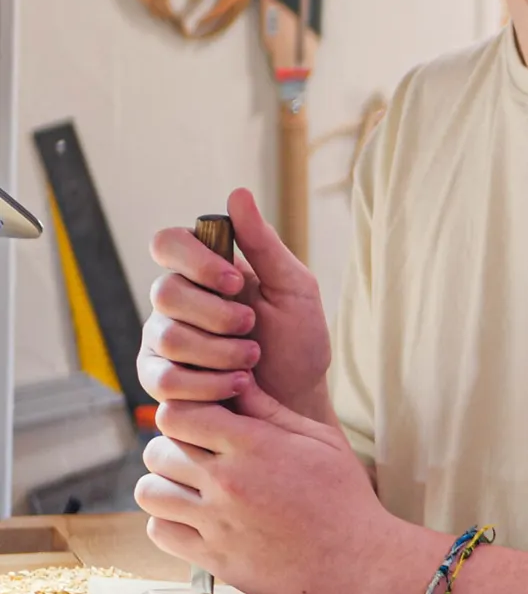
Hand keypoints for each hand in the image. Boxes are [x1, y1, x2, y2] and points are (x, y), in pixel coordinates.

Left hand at [136, 377, 433, 593]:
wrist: (356, 561)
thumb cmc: (344, 494)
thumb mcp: (319, 439)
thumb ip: (271, 409)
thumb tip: (237, 377)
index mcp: (254, 446)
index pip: (177, 415)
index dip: (185, 410)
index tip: (206, 417)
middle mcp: (227, 482)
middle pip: (157, 450)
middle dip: (174, 444)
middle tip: (200, 450)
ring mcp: (215, 522)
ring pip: (149, 492)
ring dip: (166, 482)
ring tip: (192, 482)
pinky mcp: (212, 558)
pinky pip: (159, 531)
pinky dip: (169, 520)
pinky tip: (194, 514)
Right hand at [139, 188, 329, 409]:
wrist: (299, 400)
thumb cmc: (299, 341)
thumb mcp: (293, 288)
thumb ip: (264, 244)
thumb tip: (237, 194)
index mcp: (203, 272)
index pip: (168, 243)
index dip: (195, 260)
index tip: (236, 282)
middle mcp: (175, 303)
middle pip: (164, 292)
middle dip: (216, 314)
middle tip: (252, 328)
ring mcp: (162, 342)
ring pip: (165, 337)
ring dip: (218, 351)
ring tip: (251, 359)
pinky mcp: (161, 382)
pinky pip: (164, 379)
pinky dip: (207, 383)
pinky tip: (237, 385)